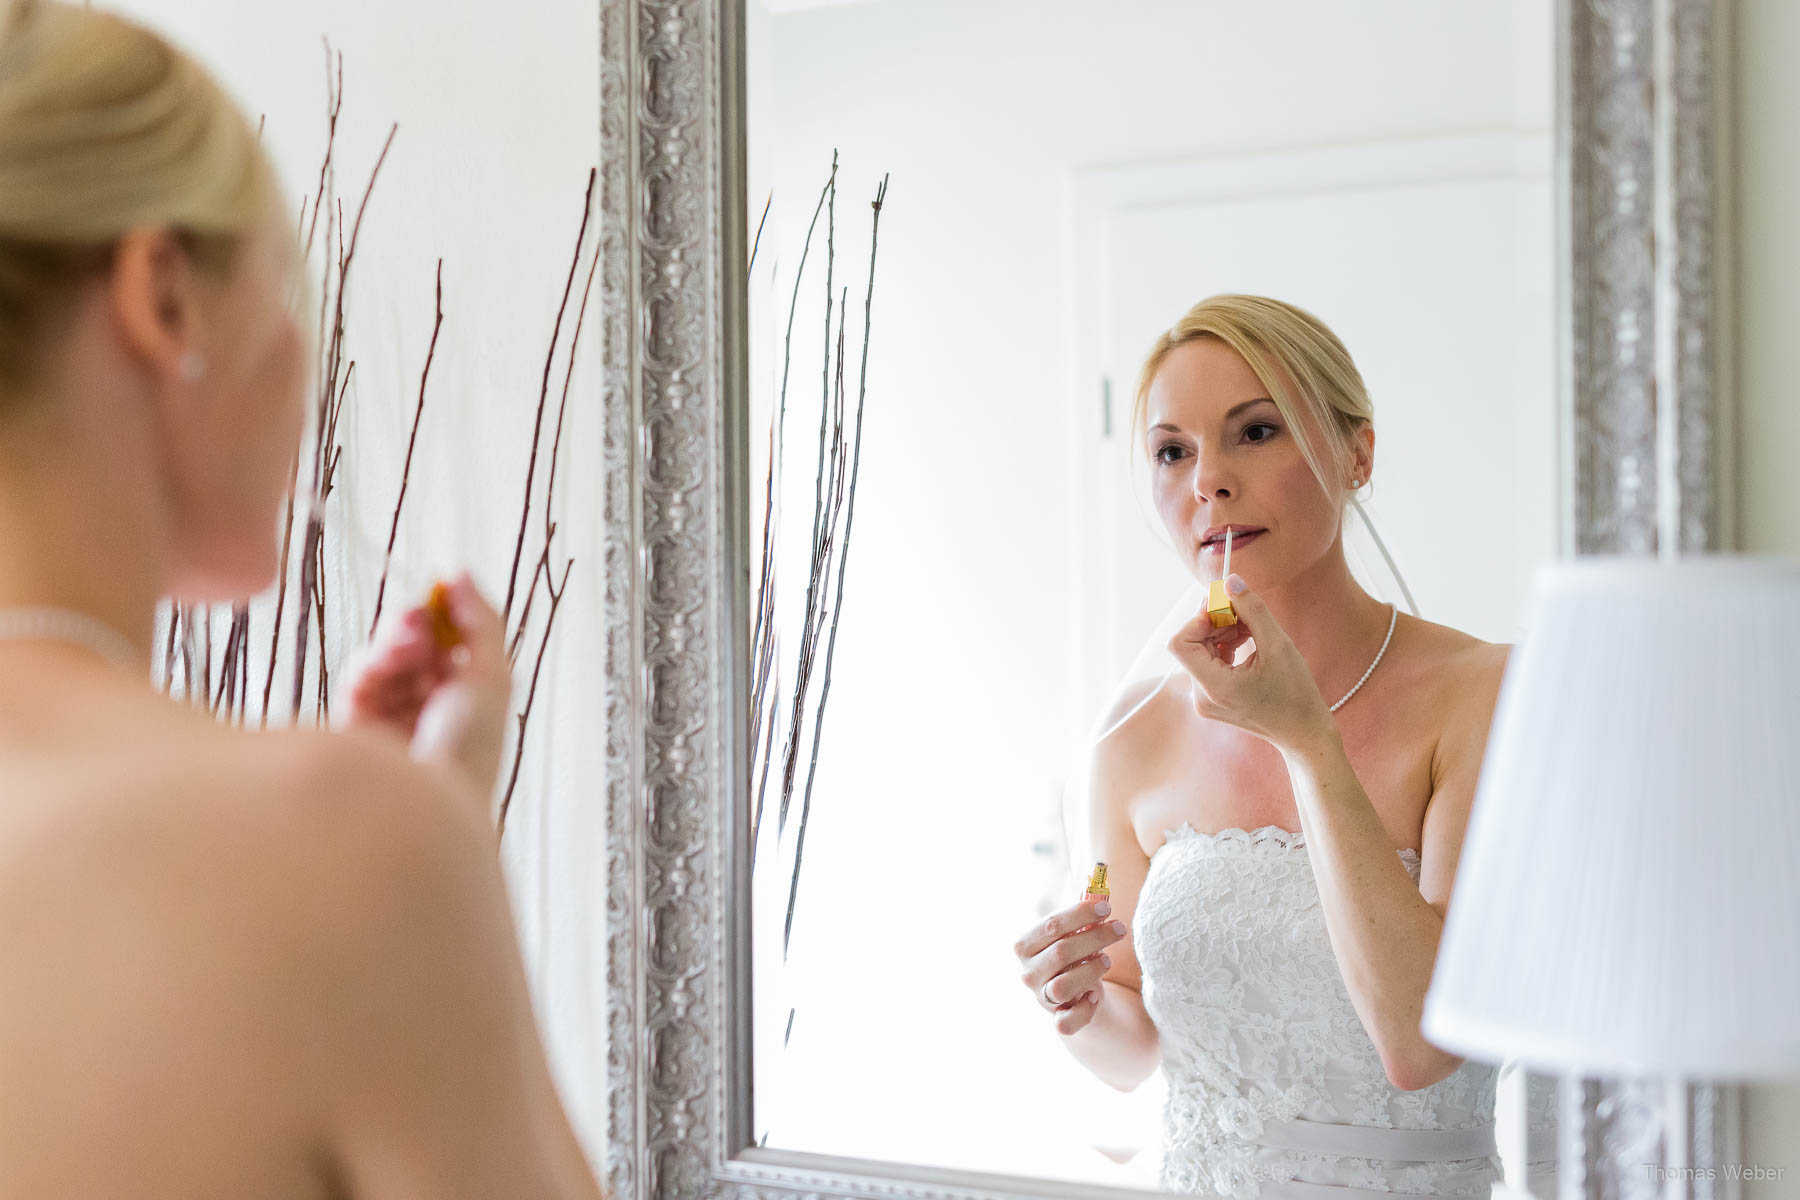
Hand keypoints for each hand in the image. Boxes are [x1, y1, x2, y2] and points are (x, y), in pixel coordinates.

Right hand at [343, 572, 511, 816]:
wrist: (428, 804)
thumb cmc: (471, 748)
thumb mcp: (492, 677)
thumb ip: (481, 620)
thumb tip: (459, 573)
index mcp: (468, 697)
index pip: (449, 642)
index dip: (444, 615)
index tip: (442, 594)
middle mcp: (429, 706)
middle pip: (412, 646)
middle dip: (414, 625)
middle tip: (417, 616)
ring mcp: (391, 717)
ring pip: (383, 657)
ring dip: (394, 642)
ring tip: (408, 642)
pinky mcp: (354, 728)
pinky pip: (358, 679)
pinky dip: (372, 663)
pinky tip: (385, 662)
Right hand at [1013, 897, 1127, 1035]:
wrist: (1077, 994)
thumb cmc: (1076, 953)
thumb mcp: (1077, 931)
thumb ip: (1084, 910)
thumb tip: (1096, 882)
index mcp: (1026, 945)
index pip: (1052, 925)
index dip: (1081, 914)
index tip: (1107, 908)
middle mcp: (1028, 972)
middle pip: (1061, 952)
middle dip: (1095, 938)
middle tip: (1120, 928)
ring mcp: (1041, 998)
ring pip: (1062, 986)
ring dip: (1090, 971)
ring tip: (1107, 960)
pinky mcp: (1058, 1020)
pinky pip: (1066, 1022)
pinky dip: (1083, 1011)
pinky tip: (1095, 997)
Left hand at [1166, 573, 1334, 752]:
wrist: (1303, 732)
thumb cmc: (1296, 692)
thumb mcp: (1278, 645)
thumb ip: (1252, 610)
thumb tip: (1230, 581)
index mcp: (1215, 688)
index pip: (1180, 643)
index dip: (1198, 619)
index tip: (1226, 607)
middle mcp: (1201, 697)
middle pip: (1191, 644)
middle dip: (1215, 622)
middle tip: (1245, 612)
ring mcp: (1204, 700)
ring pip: (1200, 651)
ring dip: (1222, 632)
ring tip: (1253, 628)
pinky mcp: (1211, 699)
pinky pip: (1209, 662)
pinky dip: (1225, 646)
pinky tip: (1249, 640)